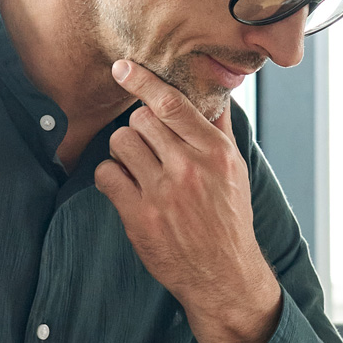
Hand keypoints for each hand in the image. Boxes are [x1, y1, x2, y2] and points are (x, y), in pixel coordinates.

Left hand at [95, 59, 281, 342]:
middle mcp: (189, 168)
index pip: (172, 103)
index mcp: (215, 152)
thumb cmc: (229, 219)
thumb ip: (219, 129)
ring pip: (120, 142)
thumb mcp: (236, 170)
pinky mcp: (140, 217)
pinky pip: (107, 175)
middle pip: (140, 120)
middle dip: (139, 128)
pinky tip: (124, 186)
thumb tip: (214, 91)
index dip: (143, 81)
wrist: (223, 274)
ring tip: (137, 166)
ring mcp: (163, 193)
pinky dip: (110, 176)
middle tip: (148, 147)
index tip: (123, 68)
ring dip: (123, 150)